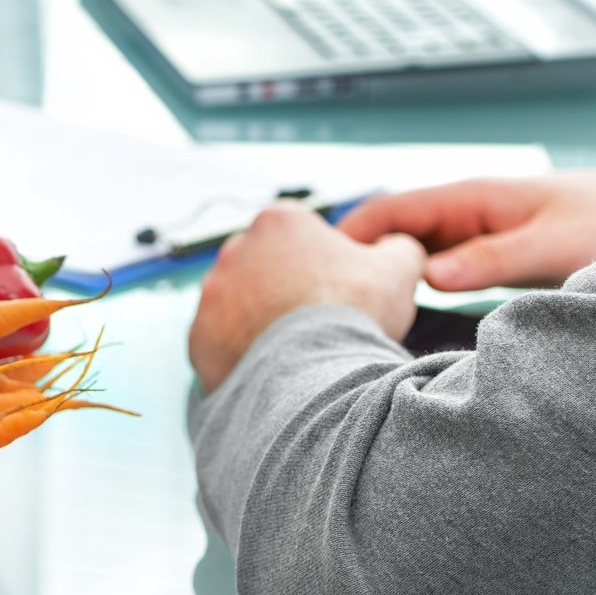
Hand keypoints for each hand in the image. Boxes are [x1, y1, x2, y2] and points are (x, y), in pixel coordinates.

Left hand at [188, 204, 423, 391]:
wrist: (315, 373)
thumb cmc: (354, 314)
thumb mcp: (396, 269)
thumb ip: (396, 248)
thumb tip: (395, 247)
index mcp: (278, 221)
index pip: (298, 233)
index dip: (323, 261)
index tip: (337, 289)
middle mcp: (234, 249)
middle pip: (264, 266)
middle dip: (286, 288)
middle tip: (317, 321)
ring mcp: (211, 293)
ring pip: (240, 303)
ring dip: (260, 319)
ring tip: (295, 349)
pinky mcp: (199, 335)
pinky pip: (221, 341)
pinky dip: (241, 352)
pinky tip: (271, 368)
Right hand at [335, 162, 595, 291]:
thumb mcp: (551, 245)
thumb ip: (490, 261)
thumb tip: (428, 276)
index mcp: (468, 198)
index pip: (386, 210)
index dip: (345, 237)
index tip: (315, 272)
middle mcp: (462, 214)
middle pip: (387, 235)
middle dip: (353, 262)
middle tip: (322, 305)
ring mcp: (470, 236)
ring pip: (407, 257)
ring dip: (381, 279)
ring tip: (351, 317)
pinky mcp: (484, 259)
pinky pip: (432, 272)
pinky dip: (410, 290)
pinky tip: (401, 319)